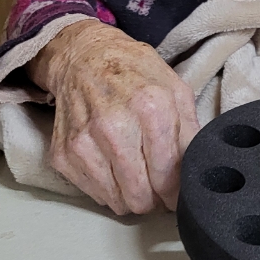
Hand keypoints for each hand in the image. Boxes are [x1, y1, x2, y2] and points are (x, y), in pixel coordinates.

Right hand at [30, 21, 198, 214]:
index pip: (167, 174)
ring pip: (117, 201)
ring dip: (130, 197)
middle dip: (153, 198)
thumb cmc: (135, 73)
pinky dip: (107, 189)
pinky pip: (93, 193)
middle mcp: (114, 126)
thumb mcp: (176, 89)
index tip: (176, 195)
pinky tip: (112, 168)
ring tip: (135, 176)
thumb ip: (191, 131)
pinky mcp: (63, 154)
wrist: (84, 57)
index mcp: (151, 108)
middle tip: (156, 188)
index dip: (175, 192)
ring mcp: (84, 141)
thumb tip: (196, 172)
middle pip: (140, 195)